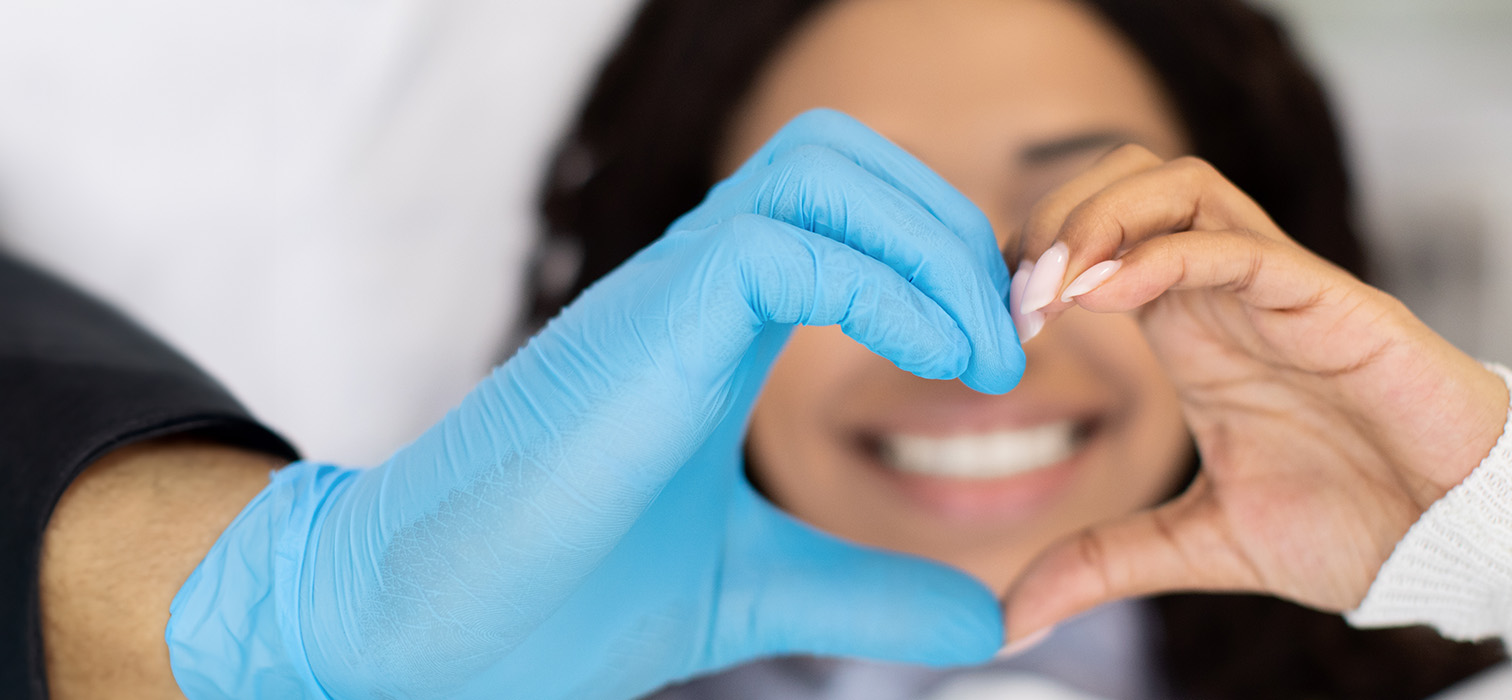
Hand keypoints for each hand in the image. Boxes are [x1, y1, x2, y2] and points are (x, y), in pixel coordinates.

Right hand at [165, 110, 1025, 698]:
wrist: (422, 636)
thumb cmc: (556, 598)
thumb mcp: (756, 589)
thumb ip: (865, 593)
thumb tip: (984, 616)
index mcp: (715, 319)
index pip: (847, 209)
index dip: (943, 255)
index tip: (1000, 354)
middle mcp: (692, 283)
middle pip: (845, 158)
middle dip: (954, 230)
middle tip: (1007, 343)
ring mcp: (664, 295)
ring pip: (819, 168)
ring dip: (933, 244)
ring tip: (983, 353)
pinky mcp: (645, 328)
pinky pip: (787, 248)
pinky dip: (890, 289)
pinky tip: (939, 365)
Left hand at [1000, 145, 1508, 641]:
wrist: (1456, 541)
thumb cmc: (1350, 523)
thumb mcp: (1195, 546)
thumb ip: (1101, 563)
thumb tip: (1007, 619)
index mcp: (1189, 326)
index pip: (1096, 236)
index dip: (1030, 261)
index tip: (989, 331)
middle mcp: (1225, 289)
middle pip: (1124, 178)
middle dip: (1050, 217)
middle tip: (1009, 299)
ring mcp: (1275, 284)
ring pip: (1175, 184)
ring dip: (1095, 217)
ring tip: (1045, 286)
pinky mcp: (1325, 297)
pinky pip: (1233, 243)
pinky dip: (1158, 253)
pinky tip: (1104, 292)